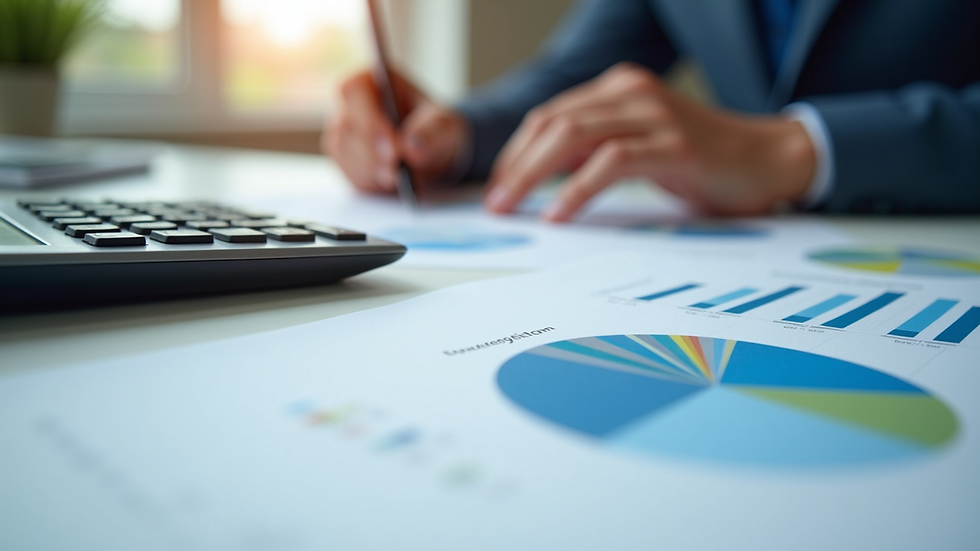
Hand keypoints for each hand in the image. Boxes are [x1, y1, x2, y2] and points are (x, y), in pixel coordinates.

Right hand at [324, 69, 467, 193]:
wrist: (432, 150)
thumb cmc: (435, 127)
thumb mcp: (444, 125)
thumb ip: (432, 132)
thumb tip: (412, 147)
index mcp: (370, 81)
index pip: (353, 92)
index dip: (370, 121)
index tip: (393, 148)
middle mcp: (348, 105)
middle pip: (346, 129)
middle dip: (373, 155)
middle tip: (396, 171)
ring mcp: (341, 133)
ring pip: (346, 156)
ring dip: (374, 171)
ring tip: (398, 177)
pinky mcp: (344, 160)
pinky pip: (351, 176)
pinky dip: (373, 184)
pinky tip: (390, 182)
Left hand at [484, 63, 815, 220]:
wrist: (771, 160)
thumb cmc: (704, 161)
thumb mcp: (639, 148)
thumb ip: (595, 151)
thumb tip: (542, 175)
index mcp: (620, 89)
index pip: (551, 115)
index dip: (517, 151)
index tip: (500, 186)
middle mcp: (632, 93)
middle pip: (553, 123)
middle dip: (516, 165)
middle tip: (495, 202)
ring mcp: (654, 114)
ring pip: (572, 135)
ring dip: (532, 175)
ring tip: (512, 207)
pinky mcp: (674, 144)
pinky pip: (611, 162)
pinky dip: (577, 189)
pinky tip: (558, 213)